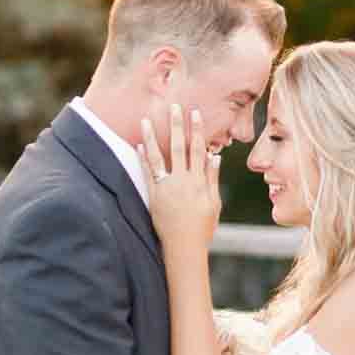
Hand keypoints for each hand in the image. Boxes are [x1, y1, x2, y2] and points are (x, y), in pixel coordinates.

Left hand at [139, 106, 221, 249]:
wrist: (184, 247)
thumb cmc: (202, 227)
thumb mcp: (214, 203)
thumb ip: (212, 178)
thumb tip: (215, 156)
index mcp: (199, 181)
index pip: (198, 149)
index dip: (196, 130)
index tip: (194, 113)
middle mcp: (182, 181)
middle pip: (179, 147)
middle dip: (176, 125)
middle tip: (174, 107)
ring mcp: (166, 188)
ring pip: (158, 156)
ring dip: (152, 136)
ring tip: (146, 120)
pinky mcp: (154, 196)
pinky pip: (147, 173)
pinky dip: (143, 158)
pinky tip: (139, 145)